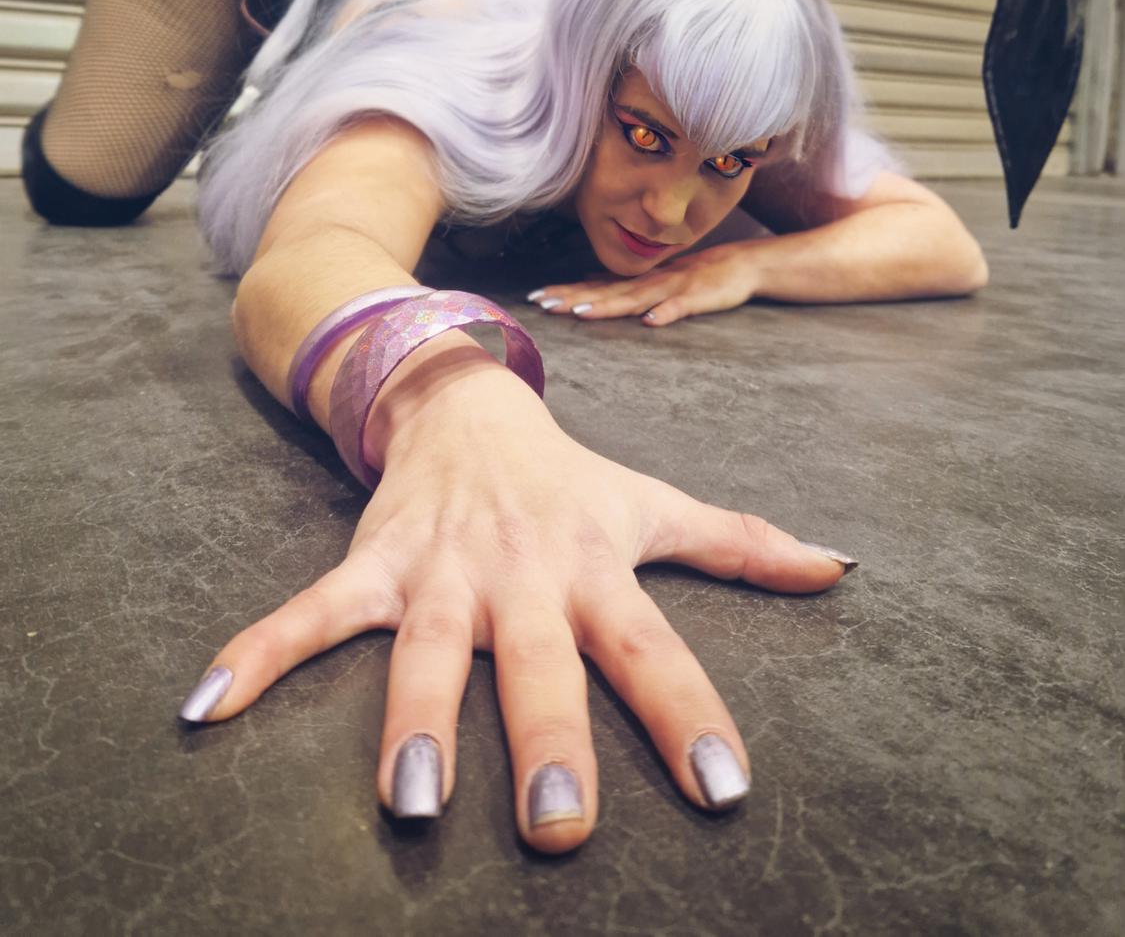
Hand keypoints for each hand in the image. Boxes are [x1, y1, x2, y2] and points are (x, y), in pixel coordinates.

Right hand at [176, 364, 853, 852]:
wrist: (468, 402)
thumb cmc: (572, 478)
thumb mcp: (655, 504)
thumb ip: (743, 545)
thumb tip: (841, 570)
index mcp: (595, 568)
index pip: (654, 647)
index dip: (689, 713)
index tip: (723, 788)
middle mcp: (521, 575)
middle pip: (538, 661)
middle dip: (546, 737)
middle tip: (560, 825)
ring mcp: (440, 571)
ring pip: (426, 651)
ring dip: (415, 720)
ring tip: (411, 802)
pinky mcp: (374, 563)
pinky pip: (311, 613)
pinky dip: (258, 654)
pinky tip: (205, 708)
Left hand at [529, 240, 761, 326]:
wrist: (740, 265)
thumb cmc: (695, 275)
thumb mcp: (653, 279)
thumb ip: (623, 284)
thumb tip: (588, 280)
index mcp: (636, 282)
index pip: (594, 287)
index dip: (566, 292)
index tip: (535, 297)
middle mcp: (647, 283)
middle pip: (605, 292)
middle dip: (573, 298)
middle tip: (541, 303)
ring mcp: (671, 289)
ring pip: (635, 299)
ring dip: (609, 305)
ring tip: (581, 312)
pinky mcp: (696, 298)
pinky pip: (680, 308)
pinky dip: (665, 313)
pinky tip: (651, 322)